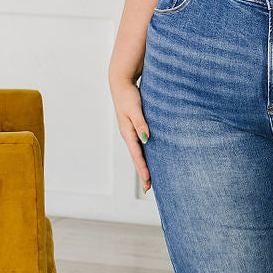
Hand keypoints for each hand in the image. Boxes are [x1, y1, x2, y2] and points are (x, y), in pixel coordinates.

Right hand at [111, 78, 152, 193]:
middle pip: (137, 158)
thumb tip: (146, 139)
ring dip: (144, 165)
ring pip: (138, 152)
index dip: (143, 169)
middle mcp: (129, 135)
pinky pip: (140, 144)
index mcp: (128, 133)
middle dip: (143, 172)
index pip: (137, 155)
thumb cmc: (129, 95)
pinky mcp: (135, 127)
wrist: (121, 83)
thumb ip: (141, 123)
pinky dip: (145, 153)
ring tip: (150, 178)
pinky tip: (150, 156)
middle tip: (149, 188)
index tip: (148, 181)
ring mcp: (131, 131)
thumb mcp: (135, 109)